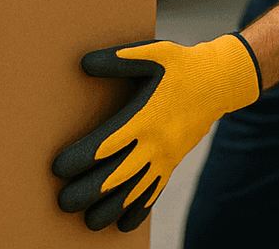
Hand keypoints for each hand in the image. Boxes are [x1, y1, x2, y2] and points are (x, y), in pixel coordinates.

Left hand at [52, 34, 260, 230]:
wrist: (220, 83)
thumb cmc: (181, 66)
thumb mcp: (151, 54)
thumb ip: (118, 60)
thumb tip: (83, 63)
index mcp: (144, 117)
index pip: (106, 144)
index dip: (81, 158)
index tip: (58, 169)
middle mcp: (154, 143)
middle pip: (117, 175)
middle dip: (88, 191)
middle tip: (63, 203)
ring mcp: (166, 157)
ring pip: (134, 190)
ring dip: (111, 208)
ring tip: (88, 222)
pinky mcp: (173, 163)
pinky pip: (154, 192)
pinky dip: (138, 210)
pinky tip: (123, 224)